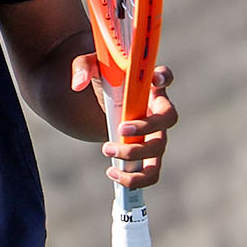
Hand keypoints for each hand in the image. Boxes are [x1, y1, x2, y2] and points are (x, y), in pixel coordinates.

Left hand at [68, 61, 177, 188]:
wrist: (102, 101)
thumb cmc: (103, 80)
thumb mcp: (91, 67)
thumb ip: (83, 68)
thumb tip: (77, 84)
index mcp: (148, 84)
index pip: (165, 75)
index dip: (164, 78)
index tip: (154, 80)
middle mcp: (157, 108)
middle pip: (168, 118)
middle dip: (146, 127)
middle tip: (120, 129)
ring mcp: (155, 133)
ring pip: (159, 149)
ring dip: (135, 154)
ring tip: (107, 150)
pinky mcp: (147, 154)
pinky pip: (150, 172)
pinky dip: (134, 178)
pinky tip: (112, 172)